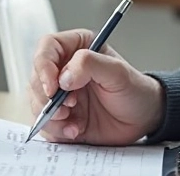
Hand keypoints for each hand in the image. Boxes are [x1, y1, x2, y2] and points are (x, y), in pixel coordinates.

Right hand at [29, 29, 164, 145]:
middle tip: (68, 108)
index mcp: (76, 48)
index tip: (52, 86)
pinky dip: (57, 131)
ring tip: (73, 122)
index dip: (43, 66)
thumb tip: (63, 76)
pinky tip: (76, 131)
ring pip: (36, 103)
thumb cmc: (135, 90)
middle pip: (36, 78)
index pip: (46, 49)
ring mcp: (60, 94)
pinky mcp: (61, 117)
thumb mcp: (118, 73)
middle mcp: (63, 70)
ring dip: (51, 116)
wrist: (143, 118)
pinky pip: (45, 124)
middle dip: (47, 97)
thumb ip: (90, 64)